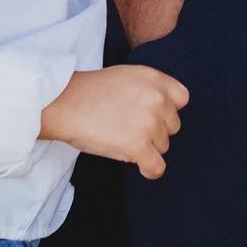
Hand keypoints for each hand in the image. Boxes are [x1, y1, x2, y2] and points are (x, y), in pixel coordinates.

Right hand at [42, 64, 188, 177]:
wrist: (65, 103)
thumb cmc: (90, 91)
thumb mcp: (128, 77)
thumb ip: (150, 89)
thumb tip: (163, 108)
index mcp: (156, 80)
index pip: (182, 99)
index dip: (167, 110)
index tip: (152, 115)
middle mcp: (158, 100)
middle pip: (173, 126)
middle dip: (155, 130)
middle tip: (129, 129)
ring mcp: (149, 123)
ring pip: (163, 146)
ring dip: (146, 147)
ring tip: (121, 138)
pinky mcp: (138, 146)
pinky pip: (157, 167)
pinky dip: (150, 170)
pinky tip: (140, 166)